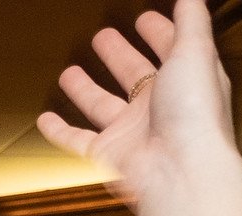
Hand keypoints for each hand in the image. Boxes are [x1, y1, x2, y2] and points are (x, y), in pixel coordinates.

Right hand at [37, 0, 239, 207]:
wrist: (179, 171)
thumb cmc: (194, 115)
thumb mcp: (196, 52)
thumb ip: (192, 20)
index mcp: (183, 80)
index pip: (171, 49)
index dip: (159, 32)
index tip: (146, 18)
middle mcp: (158, 106)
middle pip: (133, 74)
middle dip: (118, 55)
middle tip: (103, 38)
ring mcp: (131, 131)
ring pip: (102, 105)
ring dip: (85, 89)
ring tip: (69, 72)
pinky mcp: (106, 154)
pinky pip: (77, 141)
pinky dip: (59, 132)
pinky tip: (46, 120)